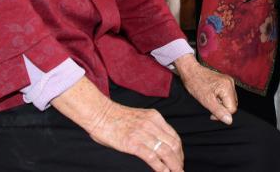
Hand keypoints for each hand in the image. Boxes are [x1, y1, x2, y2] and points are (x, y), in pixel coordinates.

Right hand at [52, 78, 183, 171]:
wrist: (99, 113)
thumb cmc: (114, 117)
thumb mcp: (138, 118)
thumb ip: (149, 128)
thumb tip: (155, 144)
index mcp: (154, 117)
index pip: (174, 136)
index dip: (179, 150)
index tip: (179, 159)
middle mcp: (152, 124)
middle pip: (174, 145)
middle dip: (179, 160)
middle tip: (179, 170)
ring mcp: (143, 133)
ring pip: (166, 152)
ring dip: (174, 166)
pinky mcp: (133, 143)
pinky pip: (152, 157)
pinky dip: (161, 167)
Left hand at [174, 53, 236, 124]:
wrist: (191, 71)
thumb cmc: (196, 84)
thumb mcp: (206, 101)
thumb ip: (219, 111)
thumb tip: (229, 121)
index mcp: (227, 87)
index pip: (232, 109)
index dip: (222, 114)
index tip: (211, 113)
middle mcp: (230, 83)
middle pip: (232, 105)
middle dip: (222, 109)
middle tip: (210, 105)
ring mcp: (228, 81)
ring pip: (230, 101)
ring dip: (221, 104)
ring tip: (210, 99)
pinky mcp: (225, 81)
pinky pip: (227, 95)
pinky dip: (220, 99)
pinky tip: (212, 95)